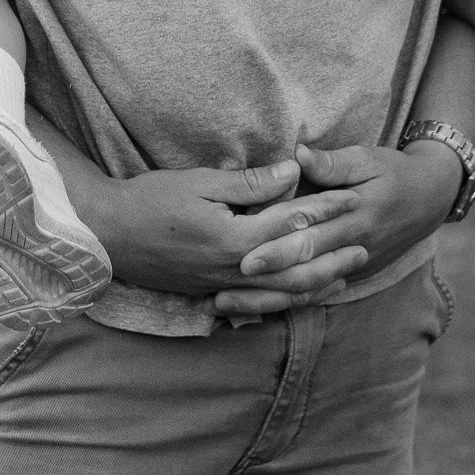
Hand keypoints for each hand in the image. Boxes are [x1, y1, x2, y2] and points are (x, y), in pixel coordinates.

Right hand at [87, 159, 368, 302]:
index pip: (292, 222)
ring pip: (282, 291)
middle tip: (365, 243)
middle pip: (296, 266)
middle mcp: (234, 270)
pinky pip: (260, 303)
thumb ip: (249, 183)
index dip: (325, 208)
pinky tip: (300, 294)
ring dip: (317, 282)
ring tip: (346, 274)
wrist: (109, 236)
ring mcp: (223, 286)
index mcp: (234, 239)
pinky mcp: (212, 294)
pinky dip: (286, 300)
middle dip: (333, 254)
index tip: (353, 196)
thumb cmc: (150, 202)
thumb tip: (292, 172)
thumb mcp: (200, 183)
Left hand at [214, 137, 462, 319]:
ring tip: (227, 305)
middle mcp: (354, 248)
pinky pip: (317, 293)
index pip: (311, 237)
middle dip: (264, 280)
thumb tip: (297, 155)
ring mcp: (353, 266)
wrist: (431, 199)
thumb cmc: (394, 172)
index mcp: (356, 218)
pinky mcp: (352, 274)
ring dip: (267, 299)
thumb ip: (332, 163)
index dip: (277, 248)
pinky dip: (287, 302)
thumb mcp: (367, 158)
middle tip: (226, 284)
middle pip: (304, 270)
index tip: (244, 255)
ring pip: (307, 290)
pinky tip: (255, 308)